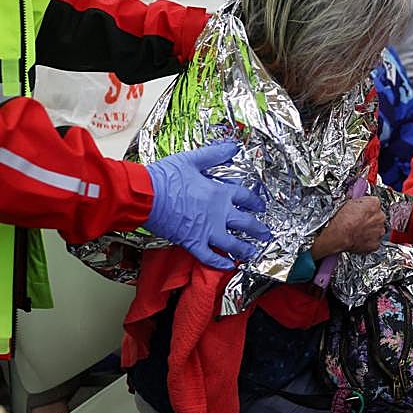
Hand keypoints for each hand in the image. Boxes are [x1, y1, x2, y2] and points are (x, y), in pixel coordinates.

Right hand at [145, 143, 271, 269]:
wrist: (145, 195)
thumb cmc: (165, 177)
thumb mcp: (192, 160)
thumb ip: (215, 154)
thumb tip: (233, 147)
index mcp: (219, 192)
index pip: (245, 197)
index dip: (255, 202)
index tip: (261, 206)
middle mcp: (217, 213)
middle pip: (245, 223)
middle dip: (258, 230)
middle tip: (266, 234)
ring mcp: (206, 230)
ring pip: (232, 244)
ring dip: (245, 249)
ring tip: (253, 253)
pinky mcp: (191, 242)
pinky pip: (209, 257)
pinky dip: (220, 264)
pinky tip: (228, 266)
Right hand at [311, 197, 385, 259]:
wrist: (338, 236)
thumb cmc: (342, 221)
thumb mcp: (348, 203)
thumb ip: (360, 203)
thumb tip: (359, 202)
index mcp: (374, 204)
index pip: (375, 203)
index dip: (367, 207)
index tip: (363, 210)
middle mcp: (380, 217)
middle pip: (378, 216)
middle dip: (370, 218)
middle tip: (359, 221)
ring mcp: (379, 230)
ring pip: (377, 228)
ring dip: (370, 229)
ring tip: (358, 230)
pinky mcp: (376, 243)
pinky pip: (374, 240)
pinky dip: (368, 240)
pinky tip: (359, 238)